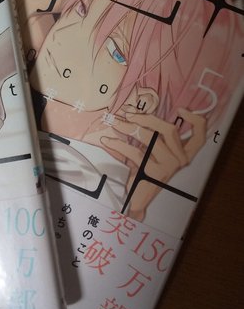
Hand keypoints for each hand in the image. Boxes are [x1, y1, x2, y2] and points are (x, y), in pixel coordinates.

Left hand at [87, 108, 205, 220]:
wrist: (137, 199)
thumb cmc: (145, 171)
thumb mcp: (154, 153)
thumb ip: (155, 136)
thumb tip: (136, 112)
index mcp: (184, 154)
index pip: (200, 136)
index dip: (196, 120)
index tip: (181, 109)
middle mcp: (180, 160)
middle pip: (170, 129)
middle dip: (147, 117)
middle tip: (128, 113)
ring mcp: (168, 167)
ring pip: (150, 137)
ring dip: (128, 127)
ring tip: (114, 123)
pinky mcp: (152, 174)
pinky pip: (134, 152)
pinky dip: (118, 144)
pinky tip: (107, 140)